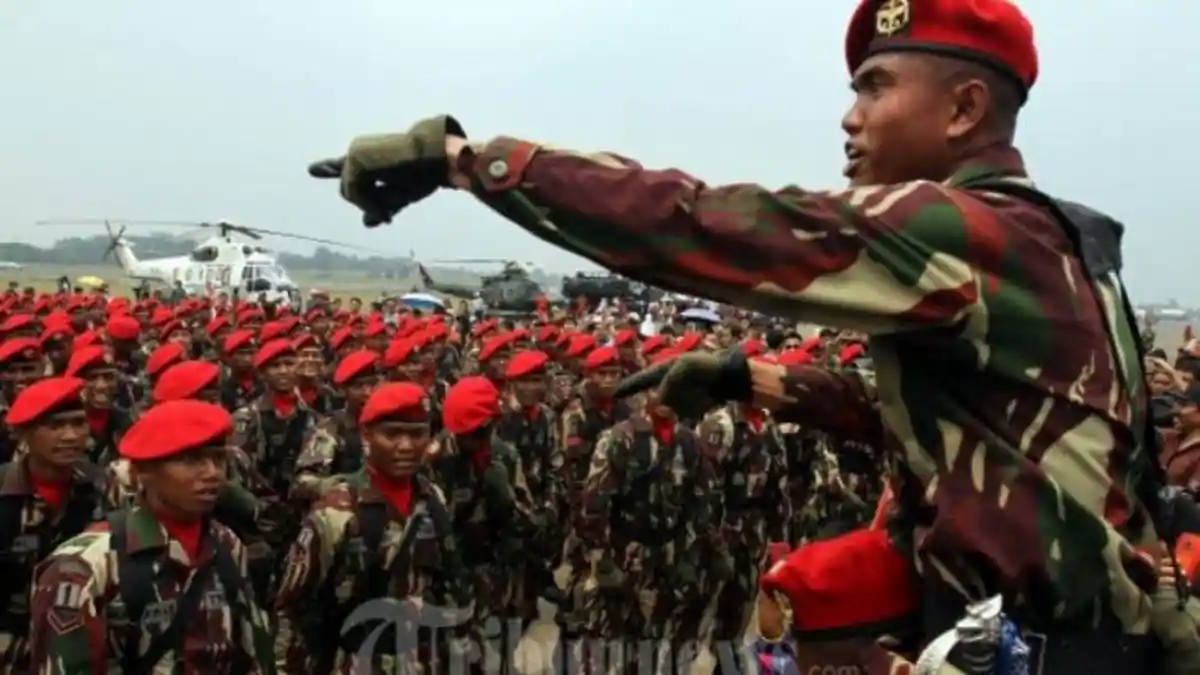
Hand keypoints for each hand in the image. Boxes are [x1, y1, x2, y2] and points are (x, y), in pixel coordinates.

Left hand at [308, 115, 466, 226]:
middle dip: (367, 203)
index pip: (340, 165)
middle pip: (349, 191)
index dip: (327, 168)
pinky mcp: (356, 162)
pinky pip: (354, 193)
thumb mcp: (397, 195)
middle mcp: (356, 152)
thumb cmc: (422, 174)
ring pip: (350, 193)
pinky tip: (386, 203)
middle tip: (389, 210)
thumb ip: (378, 207)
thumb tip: (365, 223)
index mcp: (365, 156)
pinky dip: (369, 203)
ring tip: (394, 199)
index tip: (312, 170)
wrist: (434, 158)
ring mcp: (354, 156)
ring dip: (370, 203)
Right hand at [615, 349, 751, 418]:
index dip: (627, 388)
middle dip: (676, 395)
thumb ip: (667, 382)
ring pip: (673, 409)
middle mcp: (668, 387)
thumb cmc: (706, 366)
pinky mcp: (689, 411)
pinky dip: (696, 407)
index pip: (640, 381)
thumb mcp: (684, 366)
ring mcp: (677, 400)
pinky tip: (706, 399)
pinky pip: (685, 415)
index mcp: (664, 371)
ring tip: (702, 390)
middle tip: (695, 385)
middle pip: (661, 399)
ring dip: (689, 400)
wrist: (729, 378)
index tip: (613, 395)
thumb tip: (659, 405)